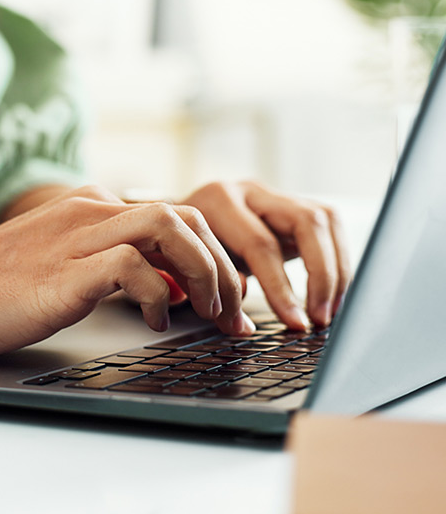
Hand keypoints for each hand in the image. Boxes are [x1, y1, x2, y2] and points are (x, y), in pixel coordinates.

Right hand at [0, 185, 250, 360]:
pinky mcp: (61, 272)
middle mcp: (87, 211)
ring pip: (167, 227)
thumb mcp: (59, 268)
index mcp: (88, 207)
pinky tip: (153, 323)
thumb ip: (108, 266)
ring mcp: (73, 237)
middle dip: (221, 265)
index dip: (210, 255)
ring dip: (202, 272)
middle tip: (231, 313)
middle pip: (183, 215)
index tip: (224, 298)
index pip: (173, 215)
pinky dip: (156, 295)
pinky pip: (130, 266)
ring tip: (209, 313)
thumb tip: (162, 287)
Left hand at [180, 181, 350, 328]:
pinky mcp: (291, 206)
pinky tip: (333, 293)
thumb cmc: (183, 248)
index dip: (281, 288)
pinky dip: (336, 261)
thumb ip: (217, 282)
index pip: (261, 244)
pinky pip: (328, 226)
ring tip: (331, 308)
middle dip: (321, 274)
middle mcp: (250, 190)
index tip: (295, 323)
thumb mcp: (190, 265)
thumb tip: (245, 305)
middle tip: (320, 317)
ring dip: (336, 268)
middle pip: (306, 222)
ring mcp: (273, 194)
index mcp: (219, 200)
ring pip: (325, 219)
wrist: (176, 223)